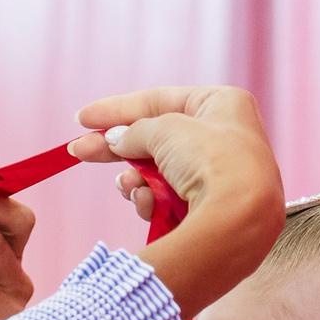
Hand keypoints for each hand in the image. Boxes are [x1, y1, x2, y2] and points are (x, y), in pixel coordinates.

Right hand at [69, 86, 283, 317]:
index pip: (159, 101)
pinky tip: (148, 205)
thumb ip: (134, 131)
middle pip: (156, 140)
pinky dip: (152, 201)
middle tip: (80, 151)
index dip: (117, 109)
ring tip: (128, 185)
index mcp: (222, 104)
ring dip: (135, 180)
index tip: (82, 119)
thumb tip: (116, 140)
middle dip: (117, 149)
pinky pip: (170, 200)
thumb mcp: (164, 130)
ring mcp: (219, 177)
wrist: (240, 218)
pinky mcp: (211, 210)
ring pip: (159, 174)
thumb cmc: (210, 159)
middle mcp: (225, 138)